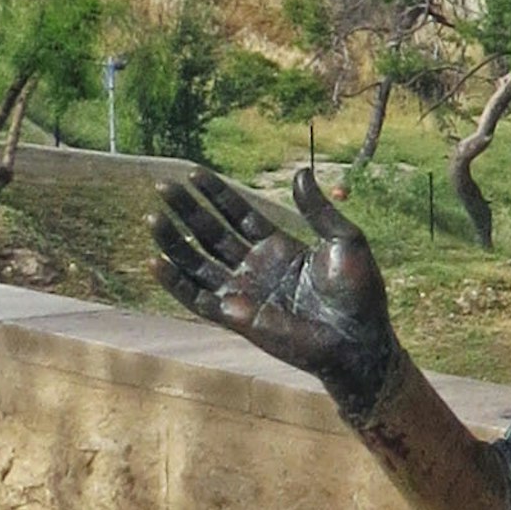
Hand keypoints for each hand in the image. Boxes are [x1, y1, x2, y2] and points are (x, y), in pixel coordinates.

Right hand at [155, 165, 400, 422]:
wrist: (358, 337)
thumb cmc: (358, 292)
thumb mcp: (343, 238)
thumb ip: (317, 208)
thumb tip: (299, 173)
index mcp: (279, 247)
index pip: (238, 213)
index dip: (216, 194)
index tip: (192, 173)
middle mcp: (256, 267)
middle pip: (211, 232)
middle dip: (187, 210)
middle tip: (162, 185)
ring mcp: (244, 291)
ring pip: (197, 262)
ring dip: (173, 241)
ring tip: (152, 217)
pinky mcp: (237, 316)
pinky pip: (197, 298)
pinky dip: (175, 282)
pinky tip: (155, 261)